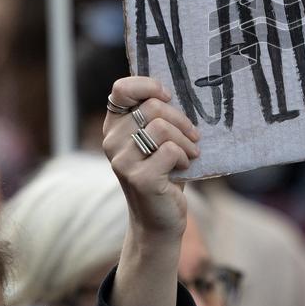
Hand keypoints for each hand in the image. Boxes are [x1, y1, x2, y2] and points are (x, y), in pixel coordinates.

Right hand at [102, 76, 200, 305]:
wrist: (160, 219)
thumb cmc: (164, 172)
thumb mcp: (158, 140)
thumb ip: (158, 115)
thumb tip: (175, 87)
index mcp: (114, 126)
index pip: (121, 89)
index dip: (148, 86)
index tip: (169, 96)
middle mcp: (111, 142)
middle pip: (153, 106)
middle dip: (181, 120)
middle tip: (193, 135)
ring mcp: (122, 161)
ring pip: (161, 126)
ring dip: (186, 140)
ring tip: (190, 153)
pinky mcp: (138, 178)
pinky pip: (170, 150)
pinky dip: (185, 156)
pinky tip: (184, 167)